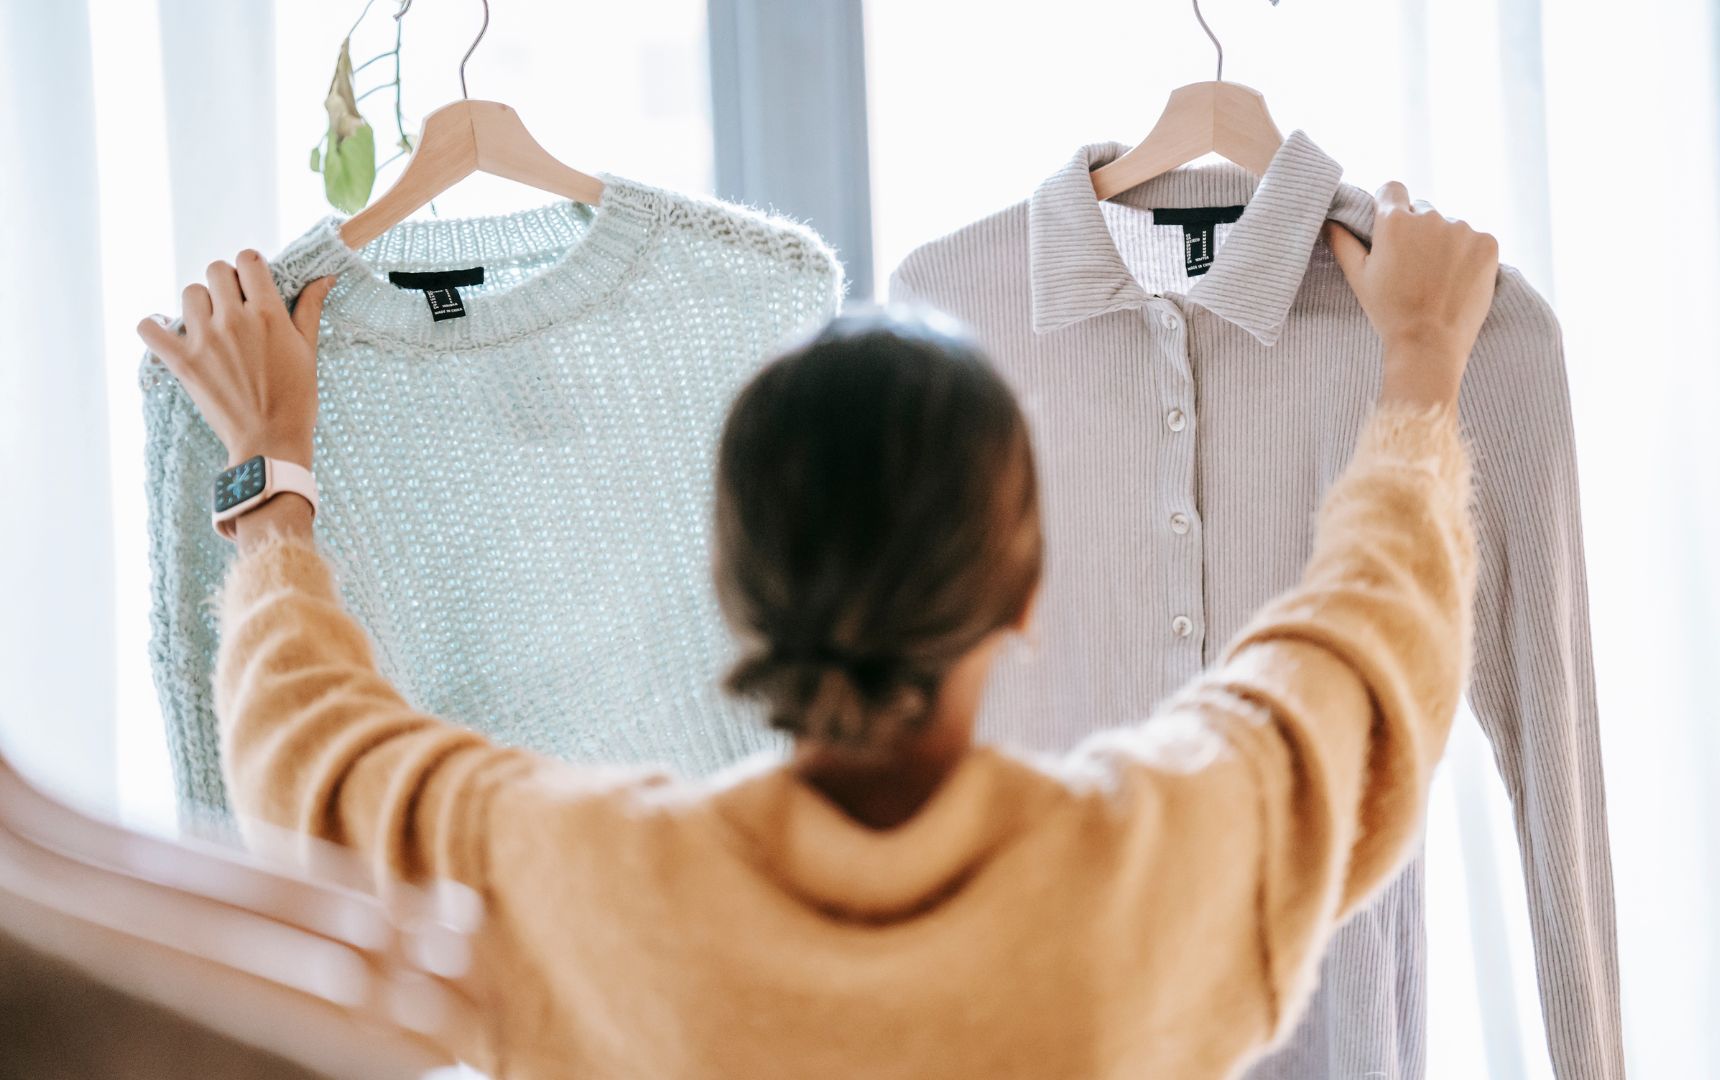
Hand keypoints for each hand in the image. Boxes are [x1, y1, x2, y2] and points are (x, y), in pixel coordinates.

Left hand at [137, 251, 335, 467]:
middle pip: (216, 271)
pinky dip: (153, 326)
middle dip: (227, 283)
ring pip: (190, 293)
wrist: (270, 441)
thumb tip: (325, 277)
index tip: (254, 284)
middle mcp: (233, 320)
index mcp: (268, 314)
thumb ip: (310, 308)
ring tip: (211, 326)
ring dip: (200, 304)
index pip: (248, 260)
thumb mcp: (308, 350)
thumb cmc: (296, 398)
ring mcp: (205, 340)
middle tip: (234, 307)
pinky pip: (149, 328)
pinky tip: (167, 332)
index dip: (251, 267)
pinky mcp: (182, 361)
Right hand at [1324, 182, 1498, 407]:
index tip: (1392, 228)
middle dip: (1419, 231)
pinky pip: (1475, 240)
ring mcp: (1462, 229)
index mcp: (1394, 221)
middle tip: (1414, 268)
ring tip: (1438, 280)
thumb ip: (1343, 242)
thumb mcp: (1359, 278)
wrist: (1430, 343)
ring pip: (1450, 227)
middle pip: (1423, 211)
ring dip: (1445, 244)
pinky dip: (1469, 256)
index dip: (1390, 206)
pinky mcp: (1487, 243)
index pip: (1392, 189)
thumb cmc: (1389, 312)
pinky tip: (1458, 281)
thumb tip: (1330, 220)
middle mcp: (1430, 216)